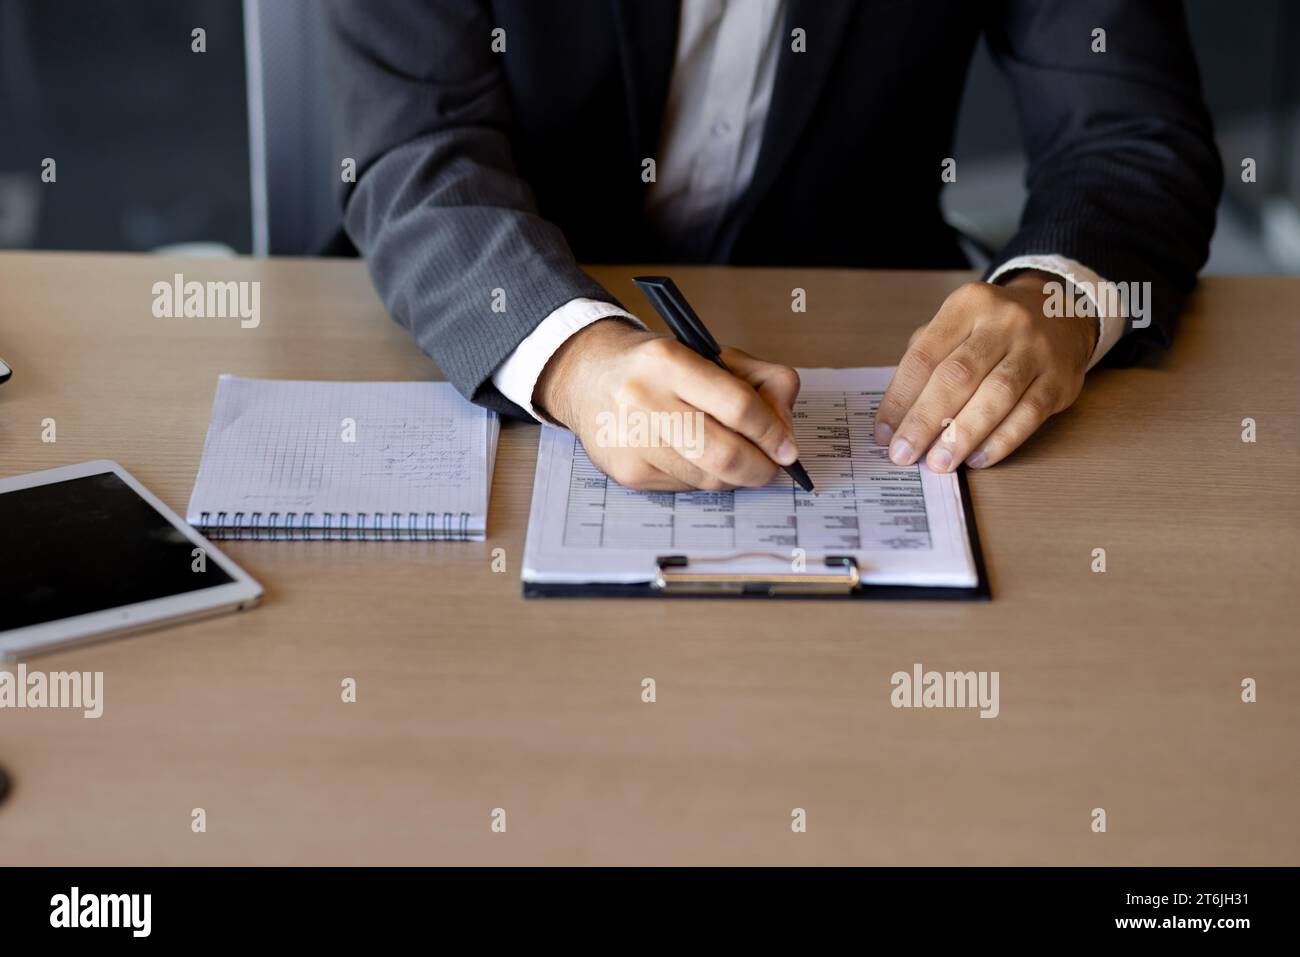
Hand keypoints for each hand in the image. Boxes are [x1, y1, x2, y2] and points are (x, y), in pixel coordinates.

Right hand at [534, 319, 800, 490]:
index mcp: (669, 361)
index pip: (739, 406)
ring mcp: (632, 441)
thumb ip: (759, 379)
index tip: (787, 447)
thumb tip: (785, 431)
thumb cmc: (655, 367)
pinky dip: (703, 478)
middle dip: (760, 468)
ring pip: (708, 479)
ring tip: (735, 458)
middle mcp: (643, 400)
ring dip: (734, 476)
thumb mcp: (707, 353)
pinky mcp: (627, 472)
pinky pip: (685, 488)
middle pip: (725, 454)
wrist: (586, 377)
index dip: (773, 433)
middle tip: (771, 466)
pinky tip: (695, 458)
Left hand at [875, 271, 1097, 470]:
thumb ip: (927, 361)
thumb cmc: (992, 329)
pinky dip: (1001, 441)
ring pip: (995, 395)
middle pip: (957, 376)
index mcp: (967, 305)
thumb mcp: (957, 325)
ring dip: (962, 435)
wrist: (1061, 312)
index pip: (924, 357)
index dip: (899, 398)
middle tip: (904, 454)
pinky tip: (977, 459)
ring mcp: (1036, 349)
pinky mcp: (1060, 379)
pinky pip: (1029, 414)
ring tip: (938, 462)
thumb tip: (897, 418)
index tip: (884, 433)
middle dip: (925, 421)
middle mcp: (1004, 322)